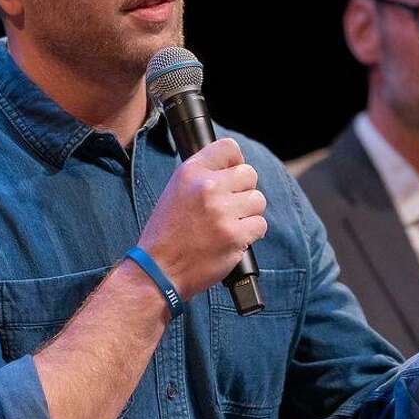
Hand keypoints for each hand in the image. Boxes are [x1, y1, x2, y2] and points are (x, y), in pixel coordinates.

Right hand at [138, 138, 267, 298]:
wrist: (159, 270)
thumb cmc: (167, 233)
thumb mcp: (175, 192)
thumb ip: (203, 176)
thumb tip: (233, 167)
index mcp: (190, 172)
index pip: (229, 147)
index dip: (236, 160)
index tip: (233, 173)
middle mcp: (208, 187)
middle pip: (249, 174)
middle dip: (243, 191)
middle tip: (230, 207)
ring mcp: (223, 212)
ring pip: (258, 200)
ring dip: (248, 213)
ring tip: (229, 224)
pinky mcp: (235, 235)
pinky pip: (260, 225)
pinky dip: (250, 233)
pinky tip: (232, 239)